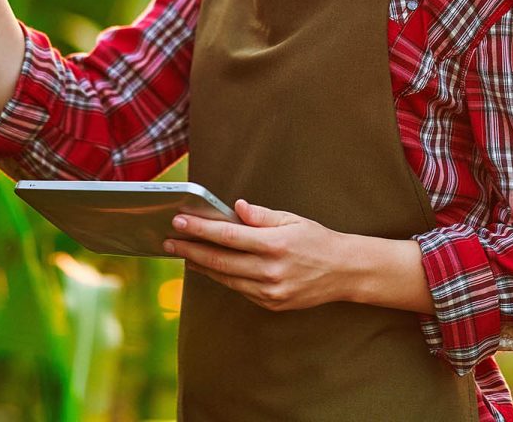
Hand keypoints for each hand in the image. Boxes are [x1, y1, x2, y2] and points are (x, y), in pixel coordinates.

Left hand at [164, 199, 355, 311]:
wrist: (344, 272)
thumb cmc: (316, 240)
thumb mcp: (292, 220)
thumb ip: (261, 215)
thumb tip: (236, 207)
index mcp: (274, 244)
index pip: (227, 236)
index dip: (200, 228)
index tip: (179, 221)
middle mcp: (270, 271)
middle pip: (219, 260)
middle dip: (190, 249)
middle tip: (169, 239)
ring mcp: (270, 291)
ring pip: (225, 278)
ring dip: (200, 265)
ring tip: (183, 252)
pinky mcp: (271, 304)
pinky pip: (239, 289)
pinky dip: (221, 277)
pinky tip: (208, 267)